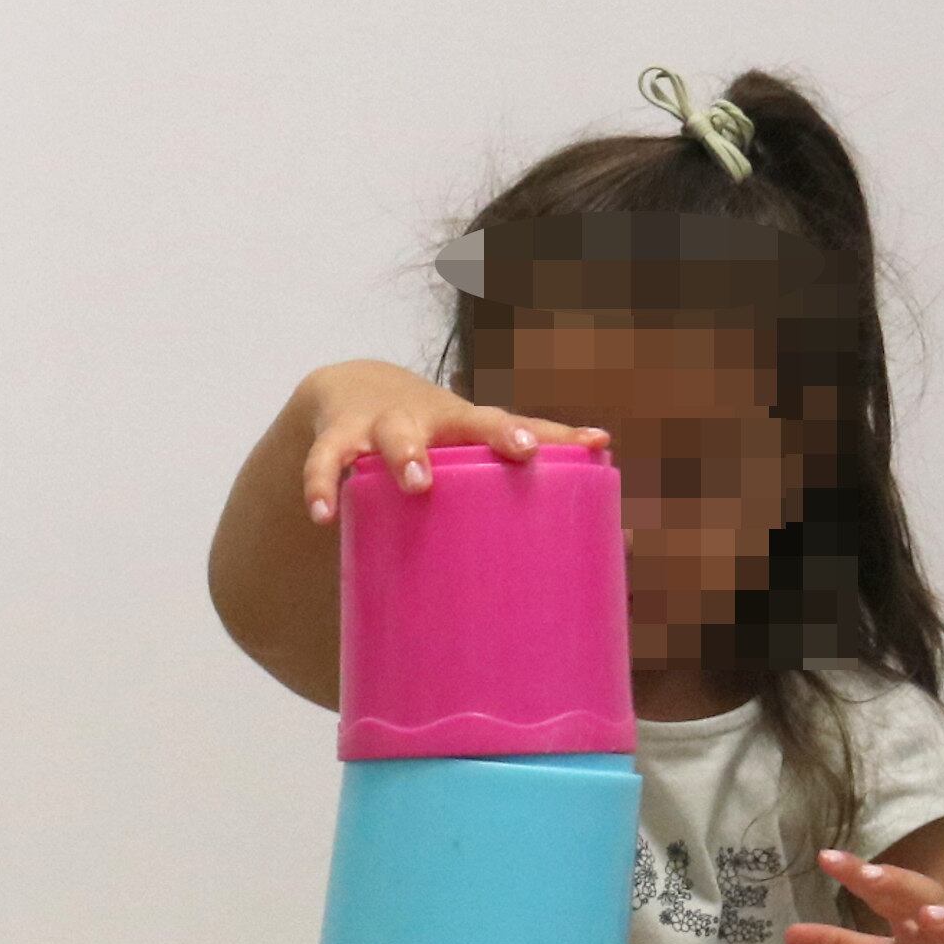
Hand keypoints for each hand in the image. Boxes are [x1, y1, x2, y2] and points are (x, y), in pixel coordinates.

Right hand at [294, 362, 607, 521]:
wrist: (348, 397)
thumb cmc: (427, 445)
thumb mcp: (465, 462)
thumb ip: (520, 499)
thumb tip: (621, 546)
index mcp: (470, 428)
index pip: (524, 425)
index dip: (560, 435)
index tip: (598, 442)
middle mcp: (435, 419)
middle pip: (471, 420)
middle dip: (497, 433)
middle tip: (520, 452)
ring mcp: (384, 424)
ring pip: (396, 434)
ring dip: (407, 454)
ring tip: (415, 483)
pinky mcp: (336, 437)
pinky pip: (326, 462)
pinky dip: (322, 485)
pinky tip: (324, 515)